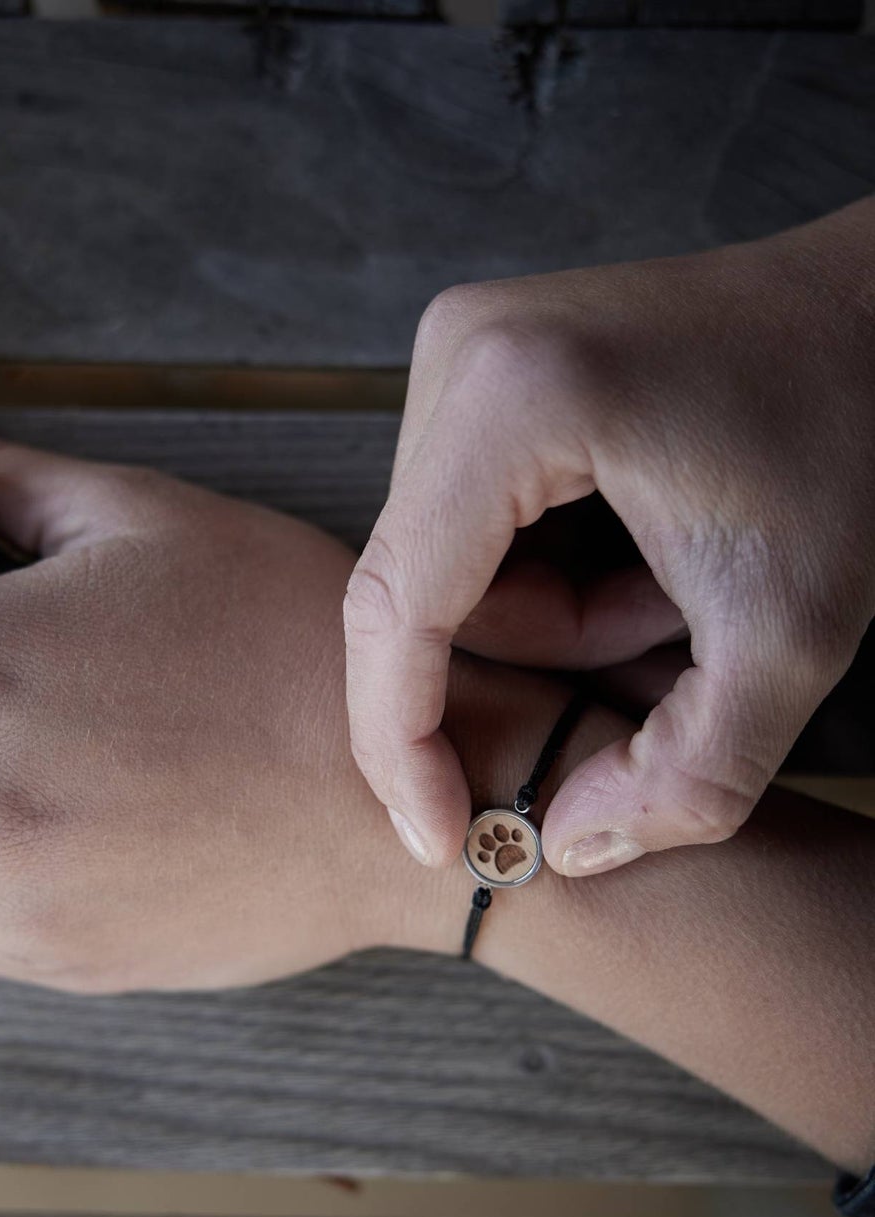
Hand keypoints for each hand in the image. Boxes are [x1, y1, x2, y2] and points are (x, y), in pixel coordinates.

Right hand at [345, 198, 874, 876]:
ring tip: (663, 587)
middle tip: (659, 639)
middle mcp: (457, 358)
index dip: (402, 740)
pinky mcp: (468, 368)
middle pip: (415, 593)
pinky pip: (456, 528)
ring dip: (543, 618)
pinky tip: (630, 550)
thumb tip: (556, 849)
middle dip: (532, 656)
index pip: (398, 608)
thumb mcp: (795, 633)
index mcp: (516, 400)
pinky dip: (538, 574)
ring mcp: (455, 355)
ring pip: (436, 569)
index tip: (440, 837)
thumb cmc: (849, 435)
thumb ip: (686, 777)